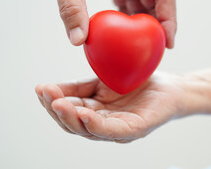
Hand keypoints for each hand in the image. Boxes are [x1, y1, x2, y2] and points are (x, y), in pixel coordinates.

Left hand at [35, 0, 176, 47]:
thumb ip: (71, 10)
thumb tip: (78, 41)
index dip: (170, 19)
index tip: (168, 42)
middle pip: (158, 0)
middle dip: (160, 25)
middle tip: (156, 50)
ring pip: (145, 2)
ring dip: (146, 23)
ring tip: (143, 46)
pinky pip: (131, 1)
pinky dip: (131, 17)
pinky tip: (127, 33)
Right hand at [35, 73, 184, 142]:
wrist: (169, 86)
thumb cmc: (137, 84)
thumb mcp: (102, 81)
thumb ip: (79, 86)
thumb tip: (51, 87)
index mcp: (94, 113)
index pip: (68, 111)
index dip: (52, 102)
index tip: (40, 88)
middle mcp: (103, 125)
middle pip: (74, 124)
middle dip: (57, 110)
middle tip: (46, 95)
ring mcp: (119, 130)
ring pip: (89, 130)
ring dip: (72, 118)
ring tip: (59, 104)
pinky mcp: (135, 130)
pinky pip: (112, 130)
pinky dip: (96, 124)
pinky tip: (84, 114)